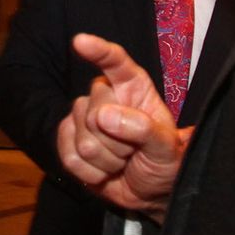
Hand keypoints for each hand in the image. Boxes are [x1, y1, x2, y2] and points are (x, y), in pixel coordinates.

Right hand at [56, 34, 186, 218]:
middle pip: (93, 110)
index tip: (80, 42)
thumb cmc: (164, 163)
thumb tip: (104, 116)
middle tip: (134, 151)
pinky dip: (91, 173)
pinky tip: (104, 172)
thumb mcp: (167, 148)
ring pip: (82, 138)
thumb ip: (144, 129)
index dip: (98, 51)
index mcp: (133, 88)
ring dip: (107, 161)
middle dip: (116, 141)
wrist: (149, 193)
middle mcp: (105, 97)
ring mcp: (83, 118)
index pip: (116, 63)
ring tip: (122, 162)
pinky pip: (68, 156)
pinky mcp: (67, 140)